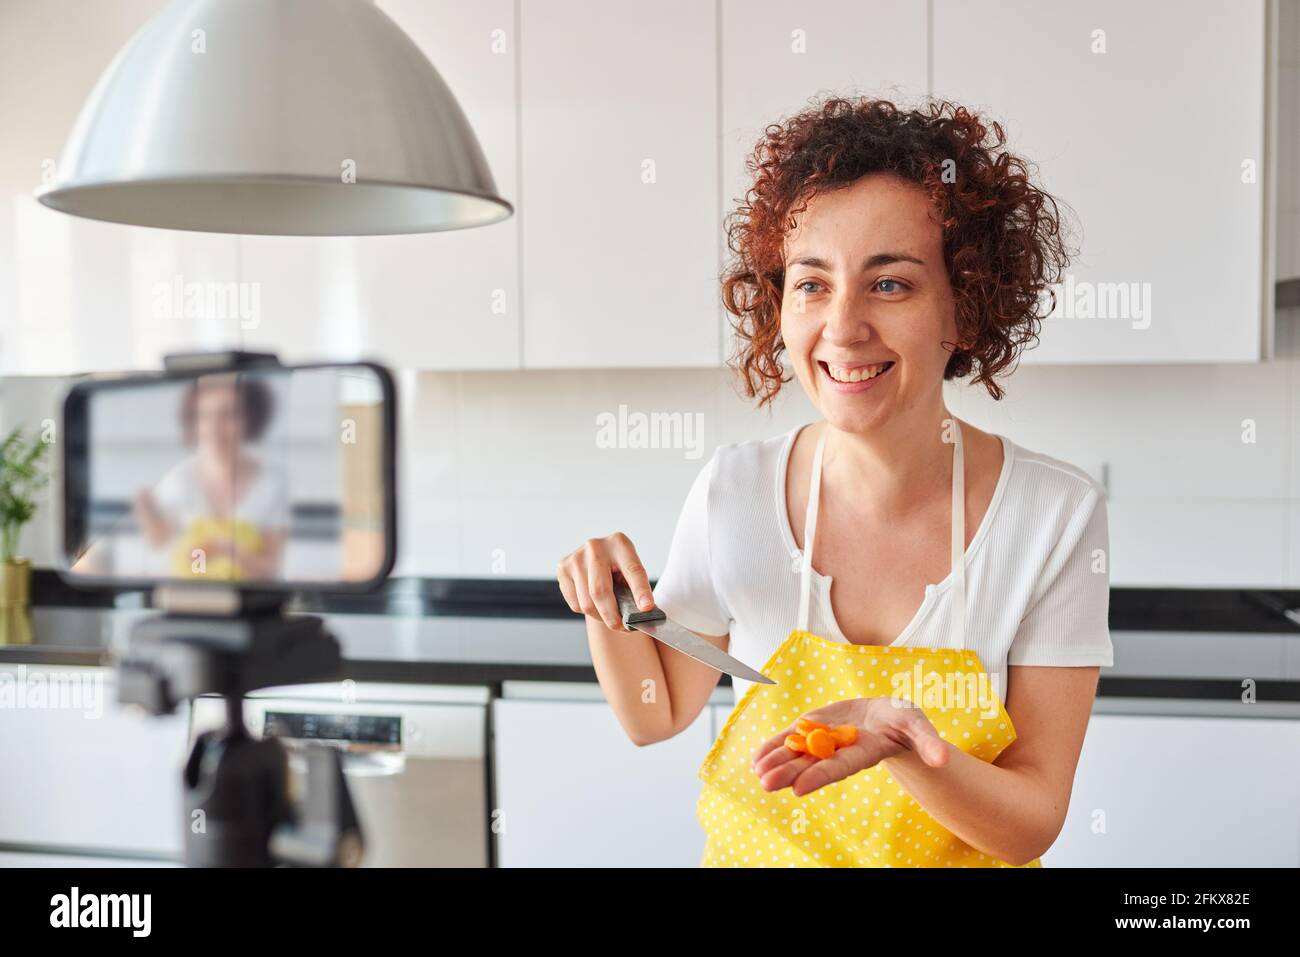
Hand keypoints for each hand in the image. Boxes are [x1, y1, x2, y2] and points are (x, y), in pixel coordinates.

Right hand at [557, 533, 653, 631]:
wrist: (597, 557)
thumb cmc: (618, 568)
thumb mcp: (631, 573)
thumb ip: (636, 591)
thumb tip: (643, 618)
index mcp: (620, 544)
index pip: (632, 570)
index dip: (640, 591)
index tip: (646, 608)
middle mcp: (596, 547)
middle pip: (600, 591)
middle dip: (612, 616)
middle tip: (621, 628)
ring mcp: (576, 557)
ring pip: (586, 602)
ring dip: (599, 617)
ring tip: (609, 615)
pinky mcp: (563, 568)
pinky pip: (575, 604)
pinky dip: (586, 611)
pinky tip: (593, 602)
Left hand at [752, 697, 949, 796]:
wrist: (886, 714)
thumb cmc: (906, 722)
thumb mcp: (919, 726)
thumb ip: (929, 742)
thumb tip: (944, 758)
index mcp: (863, 753)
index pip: (839, 767)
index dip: (819, 776)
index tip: (798, 789)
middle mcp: (839, 751)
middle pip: (811, 765)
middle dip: (788, 773)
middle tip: (765, 783)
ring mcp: (824, 741)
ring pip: (797, 755)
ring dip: (775, 762)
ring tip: (755, 771)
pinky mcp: (814, 729)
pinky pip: (791, 740)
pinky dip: (774, 748)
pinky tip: (755, 759)